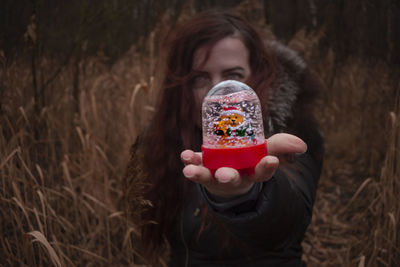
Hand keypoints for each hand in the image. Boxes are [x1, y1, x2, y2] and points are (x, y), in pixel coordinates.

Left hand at [181, 133, 306, 198]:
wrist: (229, 171)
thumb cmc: (249, 160)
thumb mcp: (266, 151)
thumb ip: (281, 146)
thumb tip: (302, 145)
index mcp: (252, 174)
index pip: (261, 174)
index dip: (266, 168)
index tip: (271, 160)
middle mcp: (233, 177)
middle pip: (232, 179)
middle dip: (229, 177)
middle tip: (226, 175)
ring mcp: (215, 175)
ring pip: (207, 176)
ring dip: (199, 174)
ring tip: (190, 171)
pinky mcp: (202, 168)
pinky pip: (194, 165)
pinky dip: (189, 161)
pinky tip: (185, 156)